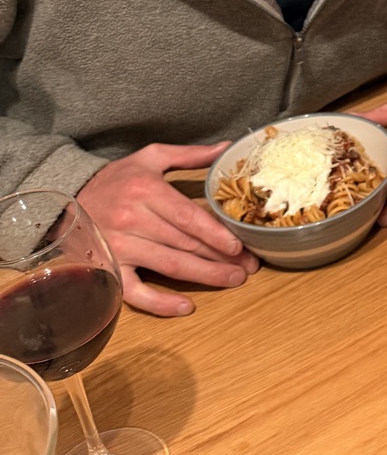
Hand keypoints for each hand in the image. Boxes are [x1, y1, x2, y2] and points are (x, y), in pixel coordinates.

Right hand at [78, 142, 257, 316]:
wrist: (70, 198)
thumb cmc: (116, 179)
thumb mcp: (151, 157)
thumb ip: (190, 155)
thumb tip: (226, 147)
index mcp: (146, 191)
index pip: (188, 217)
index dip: (215, 234)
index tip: (239, 245)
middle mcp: (133, 220)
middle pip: (185, 244)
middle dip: (221, 257)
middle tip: (248, 267)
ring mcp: (120, 247)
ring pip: (169, 266)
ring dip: (204, 276)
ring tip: (232, 280)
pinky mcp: (110, 268)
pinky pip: (136, 292)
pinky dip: (160, 303)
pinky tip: (186, 306)